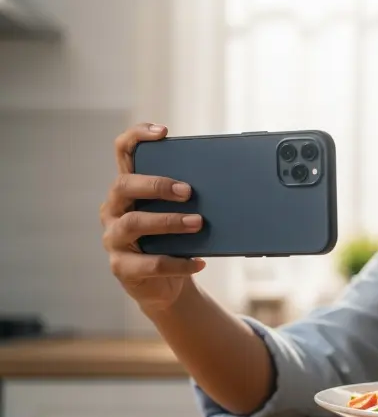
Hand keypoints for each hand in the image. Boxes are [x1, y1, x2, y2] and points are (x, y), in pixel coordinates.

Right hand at [99, 123, 206, 311]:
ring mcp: (113, 238)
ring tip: (198, 223)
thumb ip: (188, 197)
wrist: (165, 284)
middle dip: (157, 185)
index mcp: (128, 189)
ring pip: (134, 223)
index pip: (122, 152)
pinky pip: (149, 263)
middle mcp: (113, 209)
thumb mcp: (179, 214)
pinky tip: (199, 262)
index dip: (137, 136)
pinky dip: (178, 262)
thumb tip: (225, 184)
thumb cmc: (174, 240)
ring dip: (169, 221)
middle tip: (188, 191)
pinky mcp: (122, 267)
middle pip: (123, 185)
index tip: (164, 132)